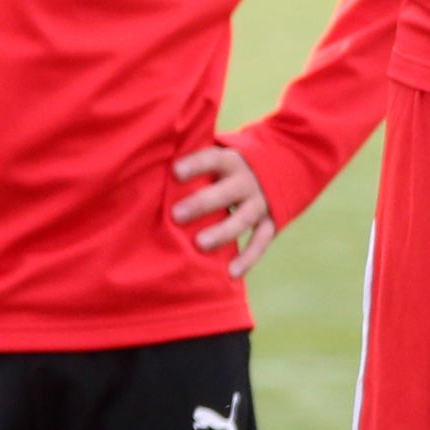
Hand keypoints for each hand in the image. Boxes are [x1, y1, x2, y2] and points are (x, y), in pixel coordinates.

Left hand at [173, 142, 277, 273]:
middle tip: (176, 215)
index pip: (212, 159)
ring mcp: (261, 203)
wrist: (281, 168)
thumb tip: (148, 168)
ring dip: (222, 232)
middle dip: (202, 203)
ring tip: (200, 244)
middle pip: (226, 192)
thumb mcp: (216, 157)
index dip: (195, 165)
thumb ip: (191, 163)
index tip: (175, 172)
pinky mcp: (272, 222)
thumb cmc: (227, 167)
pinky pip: (261, 242)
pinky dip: (248, 258)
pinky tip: (231, 273)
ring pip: (243, 218)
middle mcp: (247, 181)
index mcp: (230, 161)